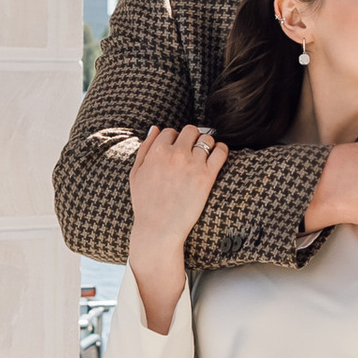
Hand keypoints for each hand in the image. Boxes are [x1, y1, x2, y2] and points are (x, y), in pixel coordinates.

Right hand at [127, 123, 227, 253]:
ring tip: (204, 155)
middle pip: (190, 130)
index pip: (170, 131)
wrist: (159, 228)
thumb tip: (155, 128)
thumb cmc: (145, 203)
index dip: (173, 139)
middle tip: (191, 150)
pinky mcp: (207, 176)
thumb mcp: (136, 173)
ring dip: (206, 144)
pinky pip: (221, 152)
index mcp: (156, 151)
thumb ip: (144, 148)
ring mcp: (192, 164)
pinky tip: (217, 155)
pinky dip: (221, 150)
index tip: (176, 149)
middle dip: (191, 138)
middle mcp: (175, 154)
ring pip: (207, 139)